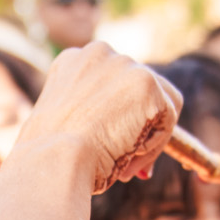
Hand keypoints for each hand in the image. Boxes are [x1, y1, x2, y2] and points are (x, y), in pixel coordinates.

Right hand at [20, 44, 180, 192]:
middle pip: (141, 87)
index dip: (119, 117)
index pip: (114, 83)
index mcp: (73, 62)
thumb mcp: (63, 128)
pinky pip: (168, 119)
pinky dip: (154, 147)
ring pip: (159, 104)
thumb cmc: (50, 158)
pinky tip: (128, 160)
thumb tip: (120, 134)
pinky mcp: (146, 83)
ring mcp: (124, 65)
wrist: (53, 161)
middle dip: (140, 125)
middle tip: (127, 164)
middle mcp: (99, 53)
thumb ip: (88, 117)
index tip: (112, 146)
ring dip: (147, 138)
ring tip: (122, 166)